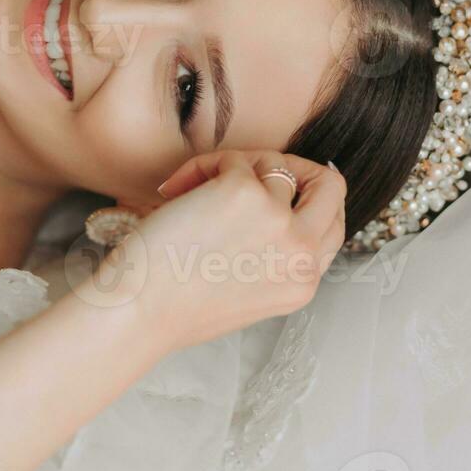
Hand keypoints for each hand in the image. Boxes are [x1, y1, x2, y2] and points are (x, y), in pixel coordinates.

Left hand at [79, 151, 345, 352]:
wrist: (137, 312)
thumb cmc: (174, 305)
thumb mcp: (248, 293)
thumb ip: (274, 254)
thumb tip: (277, 198)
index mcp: (304, 282)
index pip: (333, 224)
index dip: (307, 200)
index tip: (275, 190)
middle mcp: (301, 253)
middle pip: (331, 184)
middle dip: (294, 166)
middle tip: (251, 171)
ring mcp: (277, 220)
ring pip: (274, 163)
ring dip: (232, 167)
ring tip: (192, 190)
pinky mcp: (244, 192)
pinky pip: (231, 159)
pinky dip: (200, 167)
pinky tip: (173, 191)